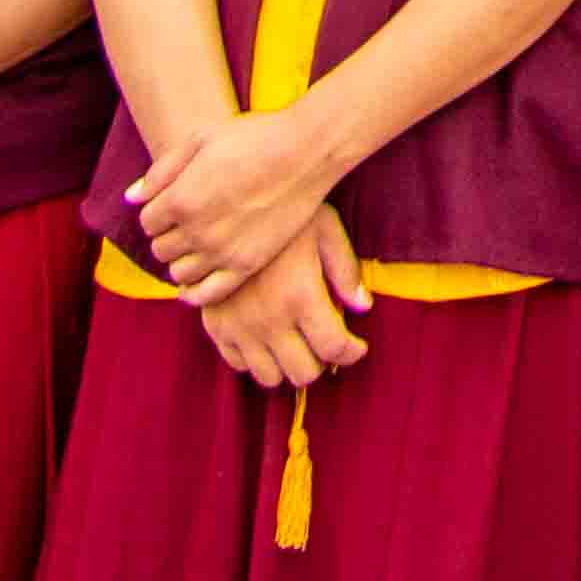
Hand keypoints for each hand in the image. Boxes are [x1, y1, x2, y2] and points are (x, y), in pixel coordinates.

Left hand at [129, 106, 336, 302]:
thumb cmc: (254, 137)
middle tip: (188, 222)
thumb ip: (162, 171)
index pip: (147, 222)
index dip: (158, 211)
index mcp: (180, 199)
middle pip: (160, 249)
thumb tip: (131, 197)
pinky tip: (198, 280)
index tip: (175, 202)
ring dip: (182, 260)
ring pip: (179, 273)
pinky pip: (206, 295)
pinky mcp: (245, 266)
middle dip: (169, 236)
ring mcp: (221, 253)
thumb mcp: (201, 138)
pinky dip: (195, 292)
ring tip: (199, 244)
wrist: (306, 152)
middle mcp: (196, 231)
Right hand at [197, 209, 370, 389]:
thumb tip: (364, 306)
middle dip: (322, 362)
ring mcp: (239, 327)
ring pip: (270, 378)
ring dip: (288, 365)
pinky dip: (256, 359)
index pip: (333, 349)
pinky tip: (267, 336)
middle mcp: (269, 320)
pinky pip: (238, 365)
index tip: (356, 347)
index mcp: (300, 296)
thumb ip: (345, 270)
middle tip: (325, 343)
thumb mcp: (324, 228)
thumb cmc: (285, 211)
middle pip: (303, 373)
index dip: (351, 353)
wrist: (226, 202)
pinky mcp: (216, 326)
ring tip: (297, 342)